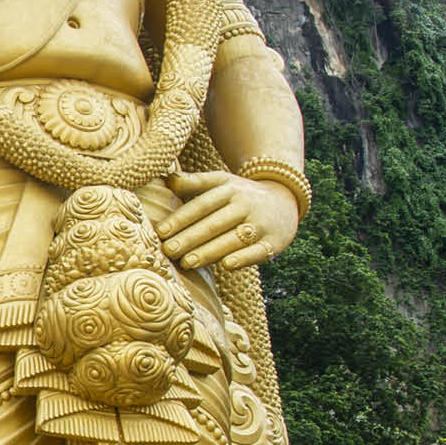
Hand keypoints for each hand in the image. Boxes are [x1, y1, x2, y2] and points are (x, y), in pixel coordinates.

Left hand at [157, 170, 298, 270]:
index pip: (202, 205)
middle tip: (168, 251)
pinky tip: (226, 266)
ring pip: (233, 238)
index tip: (161, 231)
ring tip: (187, 262)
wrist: (285, 201)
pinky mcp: (274, 242)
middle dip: (190, 238)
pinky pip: (258, 251)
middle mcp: (245, 205)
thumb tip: (168, 179)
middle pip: (214, 223)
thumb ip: (194, 182)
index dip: (181, 218)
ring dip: (210, 251)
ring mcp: (261, 224)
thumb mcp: (221, 182)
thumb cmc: (240, 195)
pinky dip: (243, 258)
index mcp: (229, 189)